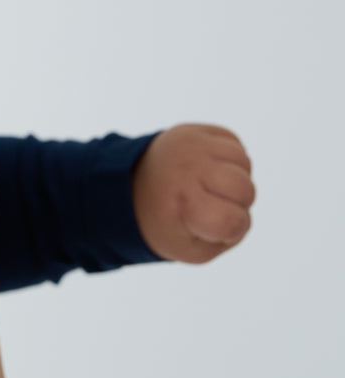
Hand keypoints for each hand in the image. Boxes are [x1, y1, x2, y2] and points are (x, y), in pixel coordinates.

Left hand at [132, 124, 253, 263]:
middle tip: (212, 205)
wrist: (131, 185)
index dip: (231, 230)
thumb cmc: (166, 220)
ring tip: (210, 186)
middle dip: (238, 204)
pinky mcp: (196, 129)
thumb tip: (245, 207)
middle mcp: (187, 167)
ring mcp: (191, 143)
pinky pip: (235, 143)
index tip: (211, 227)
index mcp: (183, 201)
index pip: (232, 220)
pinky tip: (210, 169)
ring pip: (244, 163)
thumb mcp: (190, 248)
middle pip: (245, 189)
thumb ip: (228, 237)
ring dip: (237, 179)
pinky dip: (232, 160)